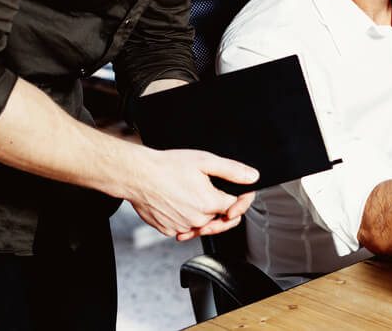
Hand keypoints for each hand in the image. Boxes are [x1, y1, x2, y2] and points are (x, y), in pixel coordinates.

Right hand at [124, 147, 258, 239]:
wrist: (138, 175)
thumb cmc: (168, 166)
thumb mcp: (205, 161)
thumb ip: (232, 171)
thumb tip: (252, 177)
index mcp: (209, 203)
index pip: (236, 208)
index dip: (241, 200)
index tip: (240, 194)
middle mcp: (197, 219)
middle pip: (220, 220)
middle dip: (226, 211)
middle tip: (220, 196)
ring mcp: (181, 227)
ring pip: (202, 226)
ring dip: (205, 216)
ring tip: (198, 198)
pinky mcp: (168, 230)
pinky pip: (184, 228)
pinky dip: (186, 220)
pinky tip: (182, 205)